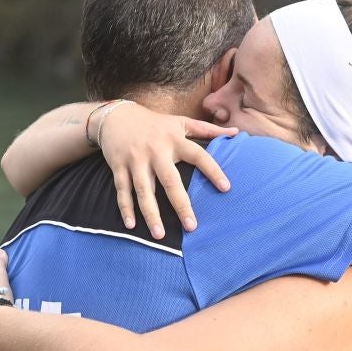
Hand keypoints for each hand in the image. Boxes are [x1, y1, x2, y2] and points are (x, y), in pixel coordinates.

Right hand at [97, 102, 236, 238]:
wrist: (115, 115)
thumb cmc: (154, 123)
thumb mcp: (180, 122)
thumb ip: (207, 129)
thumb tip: (235, 131)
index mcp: (174, 140)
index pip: (198, 156)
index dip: (213, 170)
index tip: (226, 188)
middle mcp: (155, 150)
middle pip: (170, 180)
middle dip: (181, 204)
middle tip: (191, 227)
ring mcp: (136, 160)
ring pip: (144, 190)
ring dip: (151, 213)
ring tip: (160, 235)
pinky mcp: (118, 166)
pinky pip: (122, 190)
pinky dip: (125, 208)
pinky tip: (131, 225)